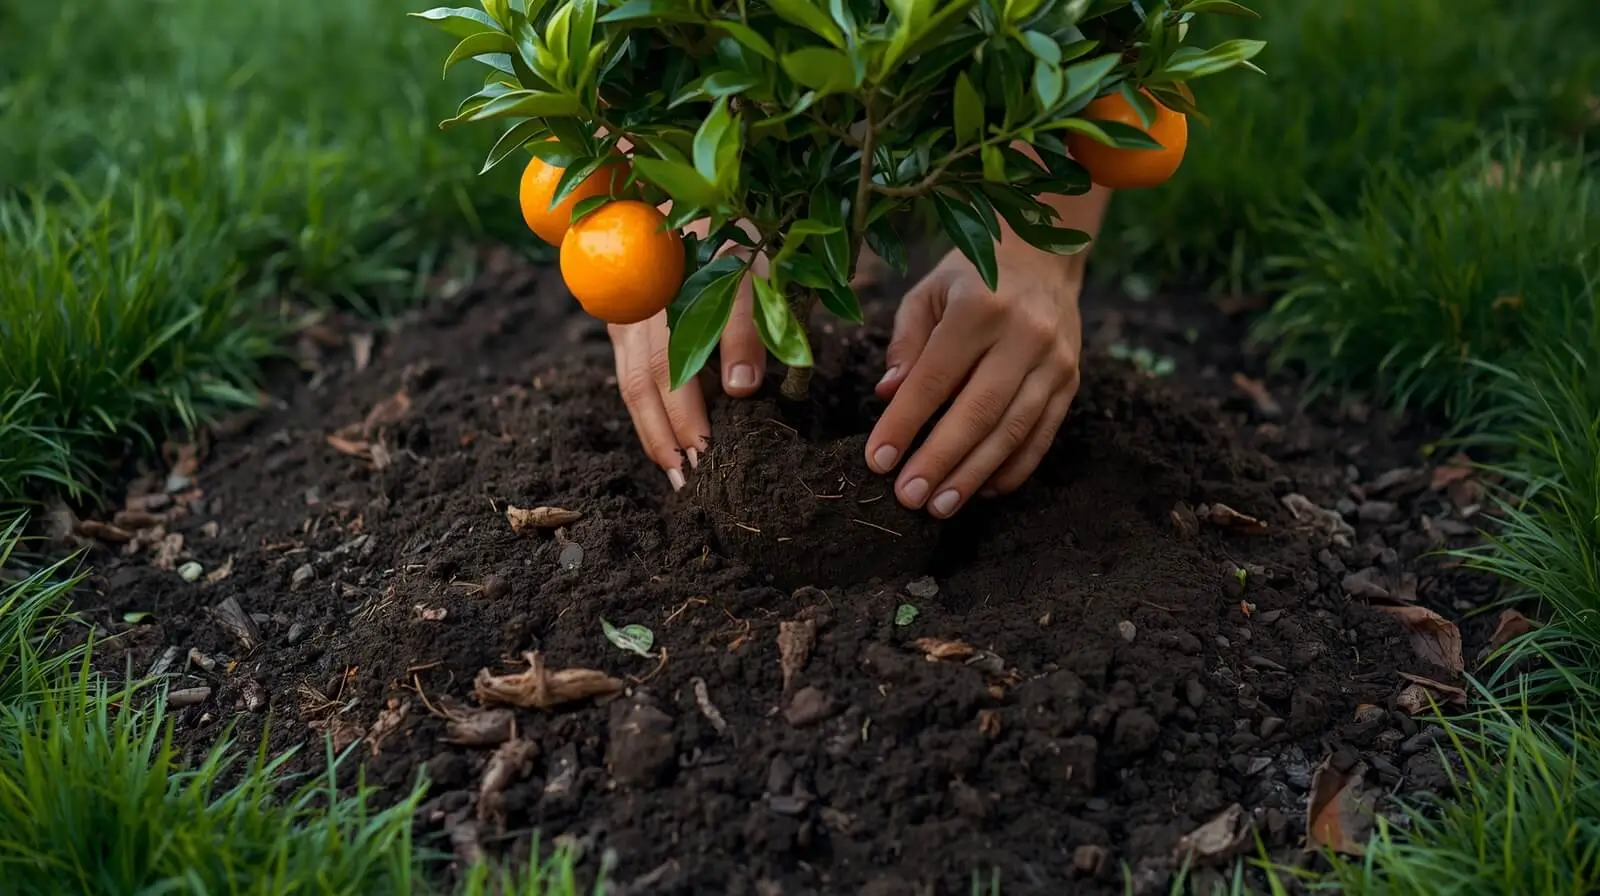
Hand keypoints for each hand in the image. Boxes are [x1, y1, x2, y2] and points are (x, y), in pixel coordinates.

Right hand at [608, 239, 767, 489]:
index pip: (726, 300)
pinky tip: (668, 456)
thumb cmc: (727, 241)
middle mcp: (659, 286)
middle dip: (686, 426)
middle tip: (709, 476)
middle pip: (666, 364)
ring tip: (684, 480)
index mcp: (708, 255)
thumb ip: (755, 320)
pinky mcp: (617, 325)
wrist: (668, 204)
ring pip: (638, 383)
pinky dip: (648, 422)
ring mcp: (631, 309)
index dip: (736, 344)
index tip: (746, 396)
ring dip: (660, 436)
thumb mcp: (758, 264)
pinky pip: (628, 382)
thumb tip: (742, 385)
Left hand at [866, 245, 1083, 517]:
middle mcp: (1024, 335)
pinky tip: (982, 491)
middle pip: (978, 411)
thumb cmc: (970, 279)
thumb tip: (888, 396)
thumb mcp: (928, 293)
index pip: (935, 377)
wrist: (1043, 257)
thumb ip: (907, 343)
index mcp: (980, 307)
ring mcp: (1054, 362)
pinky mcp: (1070, 383)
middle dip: (940, 459)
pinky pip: (1041, 436)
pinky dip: (1012, 469)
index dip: (905, 422)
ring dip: (974, 474)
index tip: (877, 460)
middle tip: (908, 498)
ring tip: (940, 506)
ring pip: (1013, 430)